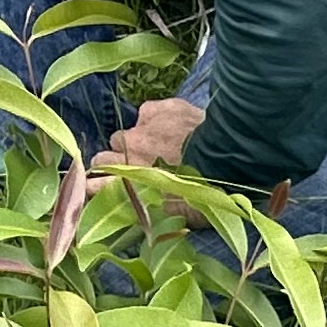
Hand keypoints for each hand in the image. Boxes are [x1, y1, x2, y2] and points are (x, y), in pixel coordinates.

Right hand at [97, 96, 286, 213]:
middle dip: (117, 163)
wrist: (234, 154)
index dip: (92, 186)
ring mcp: (140, 130)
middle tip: (140, 170)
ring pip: (125, 135)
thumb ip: (152, 212)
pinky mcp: (155, 109)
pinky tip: (173, 127)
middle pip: (104, 157)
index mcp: (132, 185)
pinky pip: (145, 114)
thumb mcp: (181, 216)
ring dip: (137, 143)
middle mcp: (127, 155)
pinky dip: (154, 121)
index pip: (93, 185)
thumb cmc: (211, 193)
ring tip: (160, 148)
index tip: (94, 189)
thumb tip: (138, 214)